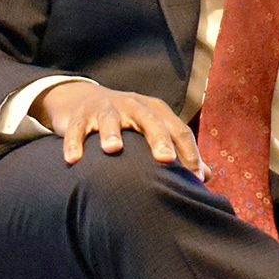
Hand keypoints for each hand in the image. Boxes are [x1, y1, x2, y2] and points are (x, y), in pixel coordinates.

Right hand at [35, 82, 209, 178]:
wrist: (84, 99)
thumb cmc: (127, 123)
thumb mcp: (152, 130)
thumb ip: (178, 152)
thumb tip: (205, 177)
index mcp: (155, 111)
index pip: (178, 130)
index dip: (189, 154)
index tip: (195, 179)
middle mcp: (133, 106)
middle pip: (149, 120)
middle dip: (159, 139)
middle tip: (166, 159)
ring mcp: (105, 108)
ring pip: (110, 119)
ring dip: (112, 133)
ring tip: (113, 150)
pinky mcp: (79, 115)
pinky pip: (76, 128)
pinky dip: (73, 143)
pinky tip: (73, 160)